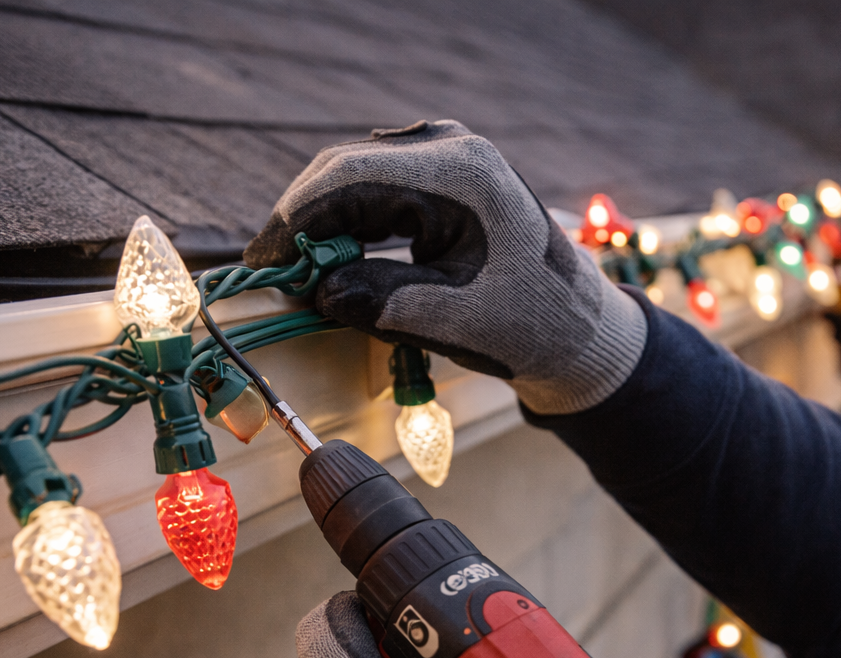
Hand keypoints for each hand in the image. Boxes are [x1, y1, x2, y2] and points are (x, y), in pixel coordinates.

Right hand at [246, 120, 646, 415]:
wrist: (578, 325)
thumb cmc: (527, 325)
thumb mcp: (452, 322)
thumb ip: (383, 303)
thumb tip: (317, 291)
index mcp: (460, 175)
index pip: (350, 180)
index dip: (295, 222)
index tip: (262, 265)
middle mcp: (452, 149)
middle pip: (346, 170)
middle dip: (302, 222)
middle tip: (269, 273)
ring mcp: (449, 156)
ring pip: (357, 177)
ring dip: (323, 222)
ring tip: (293, 272)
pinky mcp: (445, 175)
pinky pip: (378, 188)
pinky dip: (349, 221)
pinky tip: (331, 259)